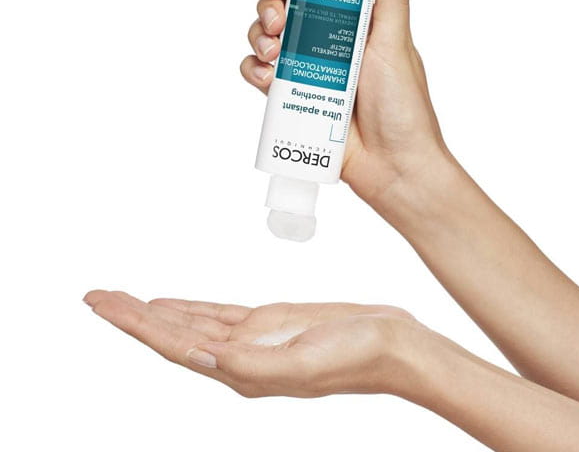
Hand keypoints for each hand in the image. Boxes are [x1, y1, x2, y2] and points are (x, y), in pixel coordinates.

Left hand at [84, 291, 430, 398]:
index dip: (133, 324)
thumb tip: (203, 357)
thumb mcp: (303, 364)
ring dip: (154, 312)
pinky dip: (188, 308)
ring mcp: (252, 340)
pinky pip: (216, 314)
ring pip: (190, 323)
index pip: (172, 344)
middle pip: (171, 333)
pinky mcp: (269, 323)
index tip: (100, 304)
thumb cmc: (358, 358)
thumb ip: (252, 365)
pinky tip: (171, 305)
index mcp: (240, 371)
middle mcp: (238, 358)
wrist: (393, 346)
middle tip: (95, 296)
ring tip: (123, 299)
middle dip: (131, 315)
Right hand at [241, 0, 450, 208]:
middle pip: (281, 9)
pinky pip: (258, 77)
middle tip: (278, 22)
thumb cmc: (403, 107)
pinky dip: (254, 72)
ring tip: (273, 53)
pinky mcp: (292, 100)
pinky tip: (267, 79)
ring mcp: (307, 72)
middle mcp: (325, 43)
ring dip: (258, 38)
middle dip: (269, 8)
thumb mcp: (396, 43)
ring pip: (264, 40)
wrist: (392, 166)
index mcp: (352, 23)